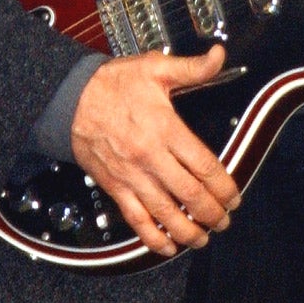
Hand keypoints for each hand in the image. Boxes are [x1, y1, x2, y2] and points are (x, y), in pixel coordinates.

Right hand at [69, 45, 239, 257]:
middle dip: (213, 213)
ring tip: (203, 237)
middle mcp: (151, 157)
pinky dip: (152, 238)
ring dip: (188, 231)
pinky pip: (136, 220)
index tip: (234, 196)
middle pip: (190, 195)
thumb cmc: (112, 83)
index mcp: (166, 129)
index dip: (224, 186)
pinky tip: (166, 246)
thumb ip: (191, 67)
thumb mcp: (155, 68)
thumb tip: (219, 56)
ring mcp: (132, 176)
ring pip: (166, 213)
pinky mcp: (115, 187)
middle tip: (224, 220)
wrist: (69, 98)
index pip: (204, 166)